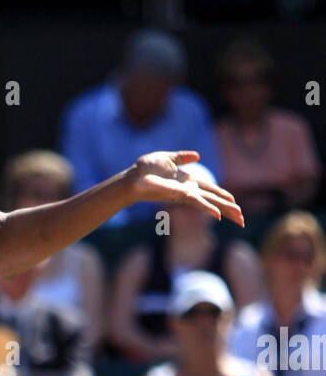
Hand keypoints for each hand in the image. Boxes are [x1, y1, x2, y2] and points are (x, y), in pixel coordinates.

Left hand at [126, 151, 243, 225]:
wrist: (133, 178)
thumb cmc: (146, 169)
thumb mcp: (168, 158)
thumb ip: (183, 157)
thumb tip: (197, 155)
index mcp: (188, 181)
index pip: (210, 190)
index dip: (223, 196)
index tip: (235, 204)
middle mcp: (189, 190)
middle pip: (214, 200)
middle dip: (229, 210)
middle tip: (242, 220)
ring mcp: (185, 194)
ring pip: (210, 203)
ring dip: (225, 210)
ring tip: (239, 218)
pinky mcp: (179, 196)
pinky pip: (197, 202)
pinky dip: (208, 207)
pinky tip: (218, 215)